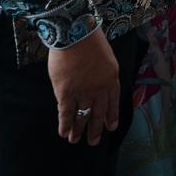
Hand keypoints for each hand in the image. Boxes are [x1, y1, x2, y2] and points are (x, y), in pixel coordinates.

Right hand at [48, 28, 118, 145]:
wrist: (76, 34)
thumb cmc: (91, 40)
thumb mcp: (107, 58)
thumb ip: (104, 75)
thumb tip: (98, 86)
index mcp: (111, 80)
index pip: (112, 103)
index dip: (111, 116)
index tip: (110, 127)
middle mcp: (99, 90)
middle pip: (97, 114)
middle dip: (95, 130)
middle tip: (93, 142)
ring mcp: (82, 93)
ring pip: (81, 117)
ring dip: (78, 130)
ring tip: (75, 140)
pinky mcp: (65, 93)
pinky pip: (65, 113)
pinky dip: (65, 124)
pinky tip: (63, 133)